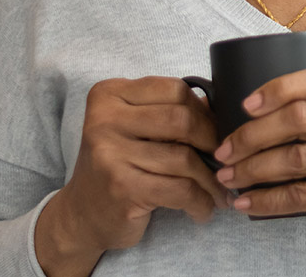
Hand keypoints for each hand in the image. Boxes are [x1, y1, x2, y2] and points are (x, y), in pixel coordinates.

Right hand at [36, 77, 228, 275]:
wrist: (81, 216)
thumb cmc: (118, 166)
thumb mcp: (136, 130)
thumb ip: (170, 112)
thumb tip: (222, 106)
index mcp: (109, 95)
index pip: (175, 90)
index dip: (204, 112)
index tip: (215, 132)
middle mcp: (104, 120)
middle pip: (182, 120)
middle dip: (212, 142)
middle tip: (224, 160)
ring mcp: (110, 154)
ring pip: (185, 158)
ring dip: (211, 179)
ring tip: (219, 191)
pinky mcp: (123, 187)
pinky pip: (181, 189)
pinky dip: (201, 202)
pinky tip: (203, 209)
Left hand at [214, 67, 305, 276]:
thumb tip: (267, 110)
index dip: (279, 88)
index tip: (247, 105)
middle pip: (300, 117)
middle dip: (253, 134)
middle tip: (226, 149)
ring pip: (294, 157)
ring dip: (252, 168)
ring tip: (229, 176)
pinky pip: (299, 194)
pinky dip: (266, 199)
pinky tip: (247, 201)